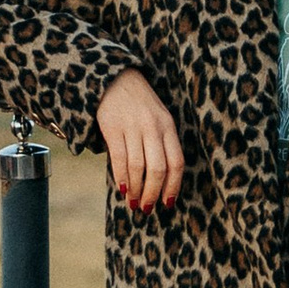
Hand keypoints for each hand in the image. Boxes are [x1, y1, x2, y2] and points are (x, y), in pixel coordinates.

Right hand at [97, 70, 184, 213]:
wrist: (116, 79)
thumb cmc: (140, 106)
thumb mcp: (158, 119)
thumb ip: (162, 144)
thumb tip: (160, 181)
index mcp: (168, 126)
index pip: (176, 162)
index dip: (174, 186)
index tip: (168, 203)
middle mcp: (153, 127)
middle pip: (158, 168)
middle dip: (153, 193)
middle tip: (148, 208)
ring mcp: (133, 126)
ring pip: (138, 166)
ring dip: (136, 189)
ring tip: (134, 203)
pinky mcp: (112, 127)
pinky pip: (119, 158)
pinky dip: (122, 176)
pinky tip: (123, 189)